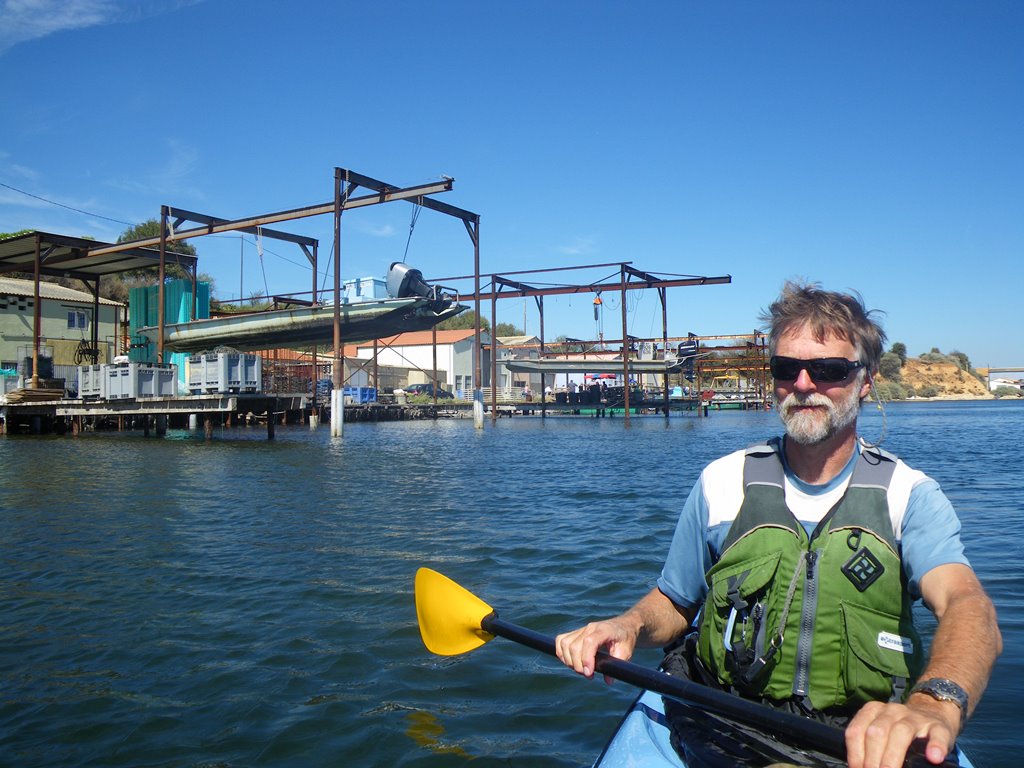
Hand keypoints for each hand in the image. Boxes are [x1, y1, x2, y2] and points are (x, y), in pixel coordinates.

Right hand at [555, 616, 638, 683]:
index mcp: (604, 630)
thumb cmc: (626, 638)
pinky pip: (561, 640)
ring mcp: (582, 629)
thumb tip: (608, 680)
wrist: (624, 626)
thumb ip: (618, 665)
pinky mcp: (576, 633)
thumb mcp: (626, 652)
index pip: (589, 642)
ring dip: (568, 660)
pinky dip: (561, 652)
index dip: (586, 659)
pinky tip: (569, 661)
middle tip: (588, 675)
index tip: (589, 673)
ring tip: (580, 669)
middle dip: (577, 665)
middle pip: (574, 646)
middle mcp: (590, 628)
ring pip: (565, 643)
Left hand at [845, 698, 959, 767]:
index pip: (857, 730)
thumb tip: (859, 766)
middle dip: (872, 758)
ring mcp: (916, 718)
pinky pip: (937, 734)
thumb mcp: (880, 730)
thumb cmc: (900, 729)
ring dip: (893, 756)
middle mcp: (892, 711)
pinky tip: (933, 758)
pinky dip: (935, 746)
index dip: (855, 754)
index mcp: (873, 711)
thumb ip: (868, 744)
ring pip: (902, 732)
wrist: (932, 711)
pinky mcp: (939, 727)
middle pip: (877, 732)